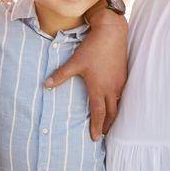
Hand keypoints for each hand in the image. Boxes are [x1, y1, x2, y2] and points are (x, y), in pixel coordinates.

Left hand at [47, 7, 127, 137]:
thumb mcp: (75, 62)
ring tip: (109, 120)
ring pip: (118, 104)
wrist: (112, 33)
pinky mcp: (124, 74)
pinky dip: (118, 102)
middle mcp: (112, 88)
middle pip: (112, 113)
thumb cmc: (92, 48)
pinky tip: (114, 101)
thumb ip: (61, 75)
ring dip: (114, 114)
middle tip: (104, 134)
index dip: (97, 127)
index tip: (95, 138)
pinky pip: (122, 94)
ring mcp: (120, 82)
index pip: (99, 114)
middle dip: (108, 125)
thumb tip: (45, 85)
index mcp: (99, 88)